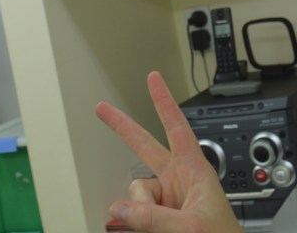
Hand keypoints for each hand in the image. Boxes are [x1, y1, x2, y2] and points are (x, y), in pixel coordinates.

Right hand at [95, 71, 241, 232]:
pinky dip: (134, 221)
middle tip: (101, 108)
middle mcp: (178, 180)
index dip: (164, 101)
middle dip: (122, 128)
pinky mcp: (157, 218)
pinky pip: (133, 213)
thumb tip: (119, 208)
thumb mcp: (190, 227)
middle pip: (145, 147)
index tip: (154, 78)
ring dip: (141, 211)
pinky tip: (147, 230)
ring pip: (135, 193)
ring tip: (163, 229)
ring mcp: (166, 200)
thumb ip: (153, 217)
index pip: (176, 127)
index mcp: (195, 170)